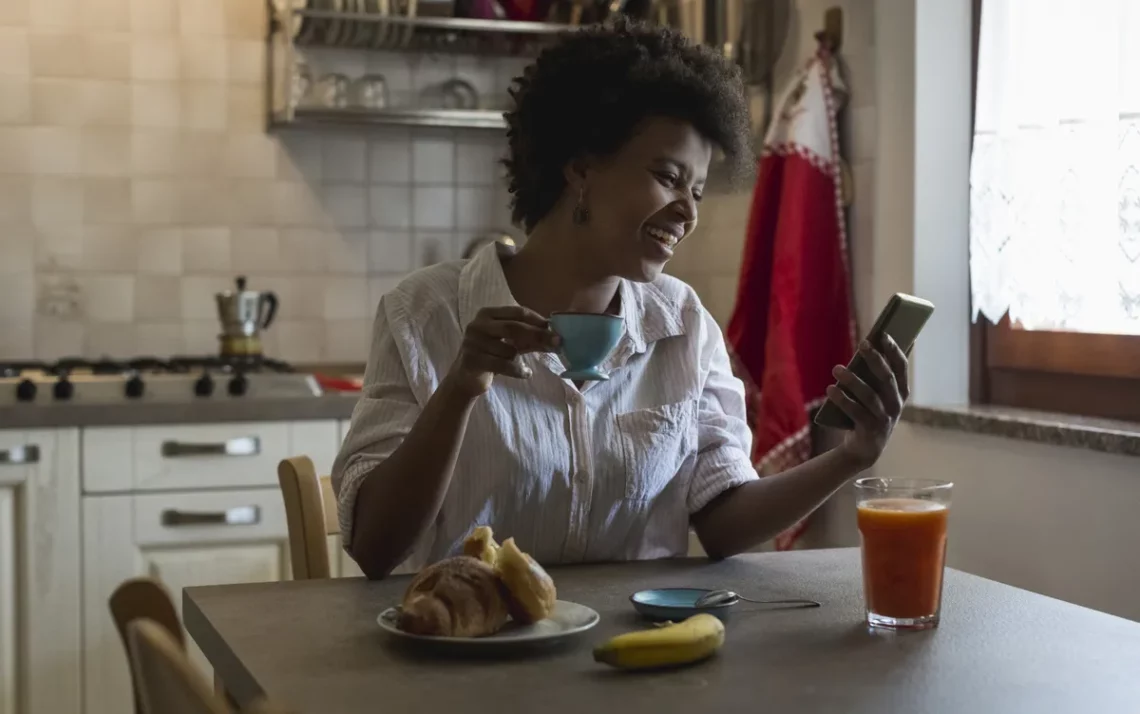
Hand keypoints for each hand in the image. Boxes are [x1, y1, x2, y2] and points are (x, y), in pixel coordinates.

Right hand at [446, 306, 559, 397]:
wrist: (466, 377)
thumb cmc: (492, 355)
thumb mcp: (511, 343)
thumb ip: (530, 338)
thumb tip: (555, 337)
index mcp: (487, 314)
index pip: (517, 312)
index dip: (537, 319)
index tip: (554, 328)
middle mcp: (478, 325)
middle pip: (514, 327)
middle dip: (537, 335)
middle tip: (556, 342)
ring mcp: (473, 342)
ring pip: (509, 350)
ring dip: (519, 359)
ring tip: (520, 365)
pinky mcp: (472, 360)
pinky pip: (503, 365)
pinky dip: (518, 370)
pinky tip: (525, 373)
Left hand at [826, 335, 909, 469]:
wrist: (864, 448)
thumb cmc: (868, 412)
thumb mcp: (875, 394)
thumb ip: (874, 376)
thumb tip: (868, 347)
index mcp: (901, 392)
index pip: (901, 367)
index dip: (894, 350)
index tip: (883, 334)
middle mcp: (896, 404)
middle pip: (887, 378)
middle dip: (875, 360)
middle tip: (862, 344)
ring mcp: (885, 418)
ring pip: (869, 396)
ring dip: (852, 380)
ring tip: (836, 369)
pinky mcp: (871, 430)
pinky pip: (856, 412)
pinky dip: (843, 400)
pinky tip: (831, 389)